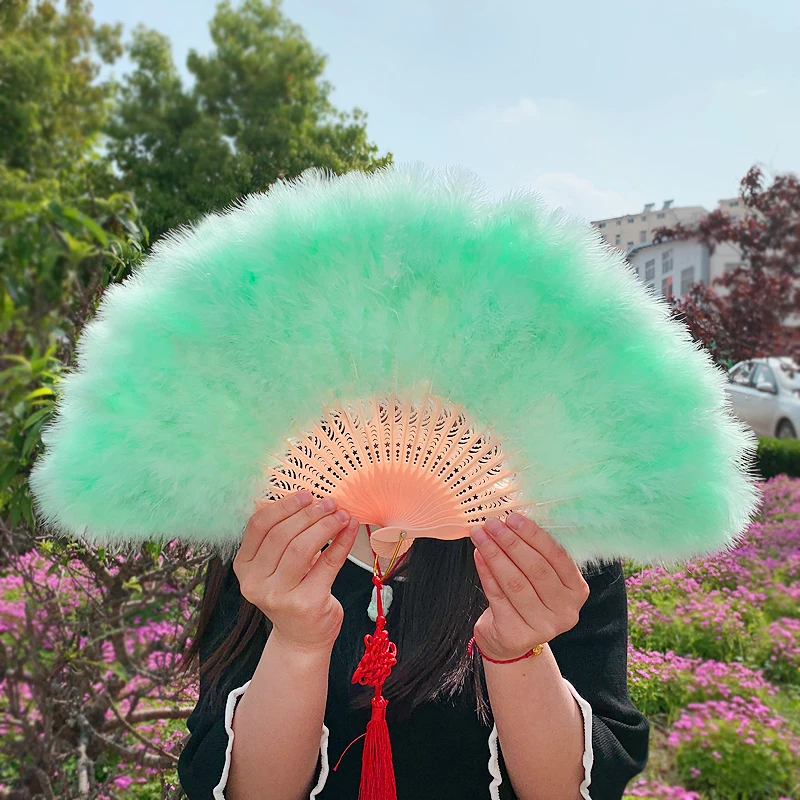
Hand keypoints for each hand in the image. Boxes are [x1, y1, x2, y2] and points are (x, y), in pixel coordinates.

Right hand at [233, 491, 358, 654]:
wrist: (302, 638)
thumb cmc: (291, 592)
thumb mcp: (275, 566)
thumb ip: (281, 535)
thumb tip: (307, 499)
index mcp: (244, 567)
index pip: (258, 526)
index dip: (283, 506)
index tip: (306, 495)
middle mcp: (256, 583)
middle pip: (281, 535)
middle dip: (309, 514)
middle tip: (329, 502)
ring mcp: (279, 596)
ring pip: (302, 548)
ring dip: (325, 525)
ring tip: (341, 514)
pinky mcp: (307, 603)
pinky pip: (328, 563)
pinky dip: (342, 542)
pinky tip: (350, 528)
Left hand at [469, 513, 589, 661]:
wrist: (510, 640)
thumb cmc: (525, 599)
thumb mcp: (539, 578)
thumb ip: (534, 552)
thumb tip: (511, 520)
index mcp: (576, 590)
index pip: (557, 557)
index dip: (534, 535)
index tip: (513, 518)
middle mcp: (565, 610)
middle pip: (536, 569)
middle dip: (511, 542)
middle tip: (493, 524)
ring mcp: (542, 626)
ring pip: (515, 582)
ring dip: (495, 554)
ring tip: (480, 535)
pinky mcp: (516, 634)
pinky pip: (497, 595)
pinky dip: (485, 572)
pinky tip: (478, 555)